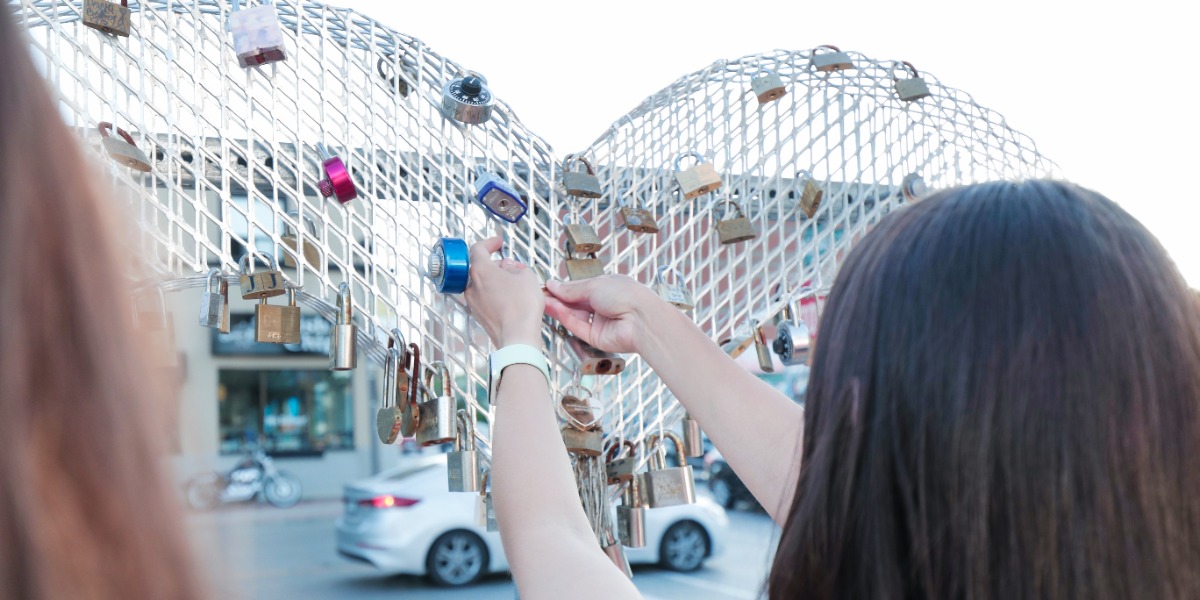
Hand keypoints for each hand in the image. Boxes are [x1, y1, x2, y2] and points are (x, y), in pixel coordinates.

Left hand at [463, 236, 544, 348]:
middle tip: (512, 266)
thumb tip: (510, 268)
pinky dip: (495, 294)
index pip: (478, 249)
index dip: (489, 243)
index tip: (498, 242)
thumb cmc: (522, 307)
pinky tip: (511, 299)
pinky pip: (485, 298)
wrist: (518, 337)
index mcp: (480, 271)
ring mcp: (473, 303)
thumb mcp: (527, 276)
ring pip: (482, 284)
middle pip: (480, 268)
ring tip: (515, 284)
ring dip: (496, 280)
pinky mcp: (479, 316)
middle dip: (496, 264)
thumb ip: (516, 267)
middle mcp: (472, 286)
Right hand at [543, 275, 663, 354]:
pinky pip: (577, 326)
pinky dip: (564, 318)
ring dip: (558, 308)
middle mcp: (603, 305)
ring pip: (574, 315)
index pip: (580, 288)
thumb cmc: (627, 296)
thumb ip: (572, 289)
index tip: (547, 286)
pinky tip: (552, 308)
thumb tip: (554, 285)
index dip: (563, 287)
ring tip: (542, 300)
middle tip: (540, 294)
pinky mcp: (596, 337)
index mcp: (607, 288)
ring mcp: (599, 322)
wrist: (642, 320)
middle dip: (558, 298)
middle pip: (575, 302)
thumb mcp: (595, 285)